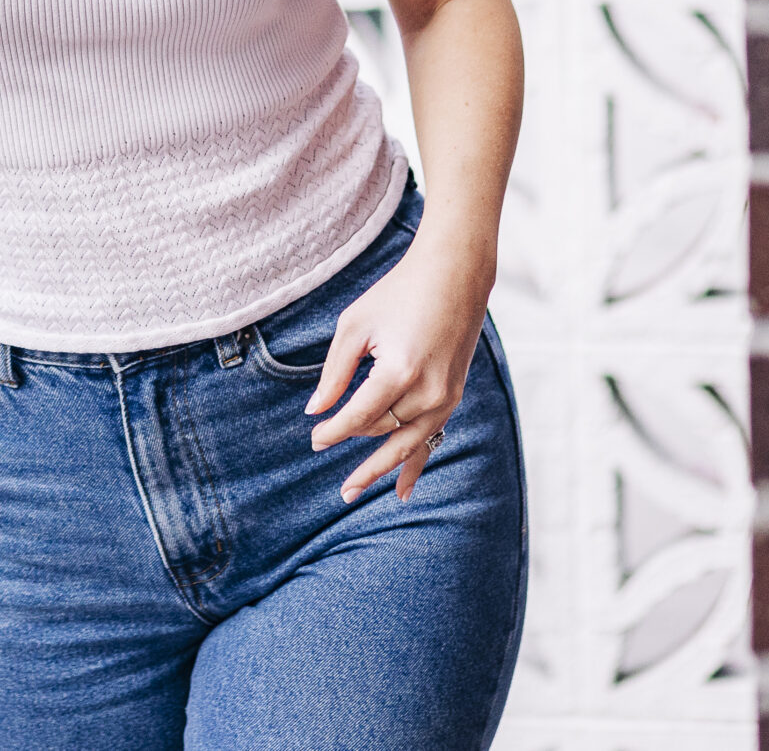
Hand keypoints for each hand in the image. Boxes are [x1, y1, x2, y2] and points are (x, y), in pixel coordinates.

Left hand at [303, 236, 492, 501]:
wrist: (454, 277)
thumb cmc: (396, 295)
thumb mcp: (355, 326)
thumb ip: (335, 372)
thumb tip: (316, 410)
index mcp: (399, 371)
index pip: (358, 416)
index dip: (334, 431)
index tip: (314, 440)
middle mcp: (428, 391)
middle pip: (381, 431)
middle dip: (354, 449)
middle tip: (330, 474)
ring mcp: (446, 397)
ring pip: (406, 442)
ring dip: (382, 468)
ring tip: (354, 491)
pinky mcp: (454, 396)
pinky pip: (431, 437)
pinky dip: (415, 462)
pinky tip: (402, 491)